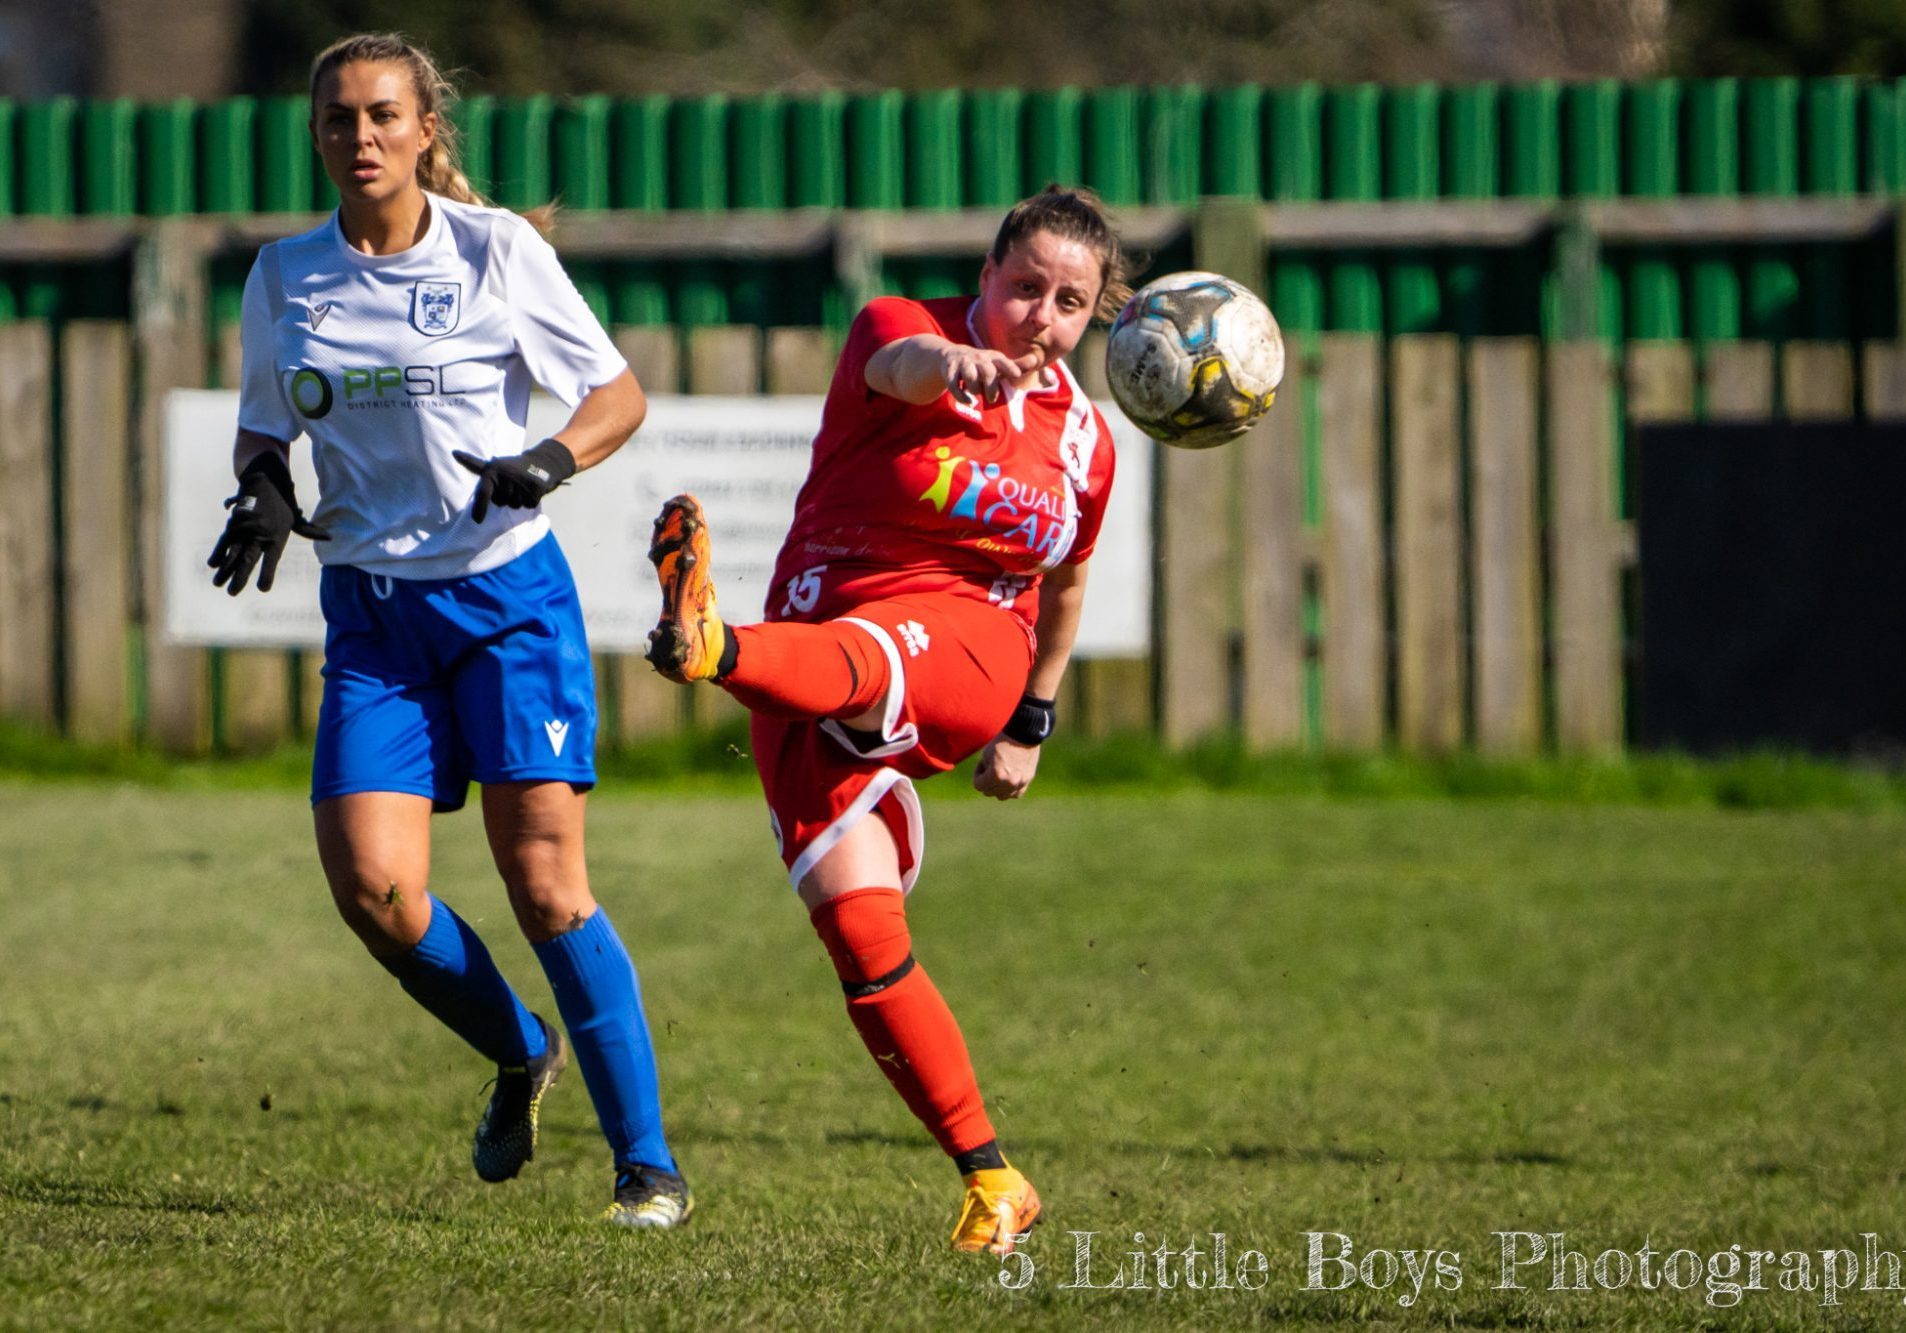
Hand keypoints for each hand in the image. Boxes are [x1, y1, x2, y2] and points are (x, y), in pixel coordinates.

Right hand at [207, 452, 328, 595]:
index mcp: (277, 536)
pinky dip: (219, 552)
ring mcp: (245, 528)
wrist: (265, 477)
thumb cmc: (283, 501)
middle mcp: (260, 534)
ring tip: (218, 583)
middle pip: (248, 559)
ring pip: (233, 552)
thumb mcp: (296, 517)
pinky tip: (213, 564)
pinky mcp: (234, 523)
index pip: (271, 559)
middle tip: (233, 592)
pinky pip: (225, 540)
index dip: (266, 574)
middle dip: (240, 577)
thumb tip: (329, 537)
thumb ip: (308, 530)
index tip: (262, 589)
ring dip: (225, 569)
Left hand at [452, 438, 575, 521]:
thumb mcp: (495, 465)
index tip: (477, 520)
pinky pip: (527, 505)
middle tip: (513, 485)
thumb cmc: (514, 467)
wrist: (542, 461)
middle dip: (505, 498)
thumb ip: (477, 467)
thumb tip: (455, 453)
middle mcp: (504, 475)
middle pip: (499, 502)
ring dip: (518, 499)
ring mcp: (520, 481)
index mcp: (491, 470)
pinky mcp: (534, 487)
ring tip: (522, 486)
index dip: (480, 507)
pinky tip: (531, 490)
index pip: (483, 492)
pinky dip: (529, 500)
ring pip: (513, 505)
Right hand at [939, 345, 1042, 405]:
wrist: (952, 355)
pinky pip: (953, 384)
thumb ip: (1017, 364)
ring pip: (970, 376)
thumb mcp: (998, 363)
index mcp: (993, 358)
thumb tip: (1036, 360)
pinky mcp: (950, 370)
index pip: (1003, 362)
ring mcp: (963, 363)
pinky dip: (961, 396)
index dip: (1010, 367)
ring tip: (976, 394)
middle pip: (987, 371)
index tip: (1016, 375)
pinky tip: (968, 401)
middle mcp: (979, 359)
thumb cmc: (982, 364)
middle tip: (991, 399)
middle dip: (991, 387)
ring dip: (974, 389)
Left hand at [972, 736, 1040, 799]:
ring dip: (997, 788)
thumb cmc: (1001, 743)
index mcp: (996, 775)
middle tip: (990, 767)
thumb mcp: (985, 756)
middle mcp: (1008, 782)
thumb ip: (983, 773)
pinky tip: (1008, 779)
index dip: (977, 774)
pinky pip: (1015, 794)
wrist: (1022, 735)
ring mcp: (1019, 783)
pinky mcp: (1027, 781)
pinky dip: (1010, 789)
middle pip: (989, 792)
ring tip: (999, 774)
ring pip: (1002, 796)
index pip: (978, 786)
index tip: (982, 764)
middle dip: (986, 781)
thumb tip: (984, 785)